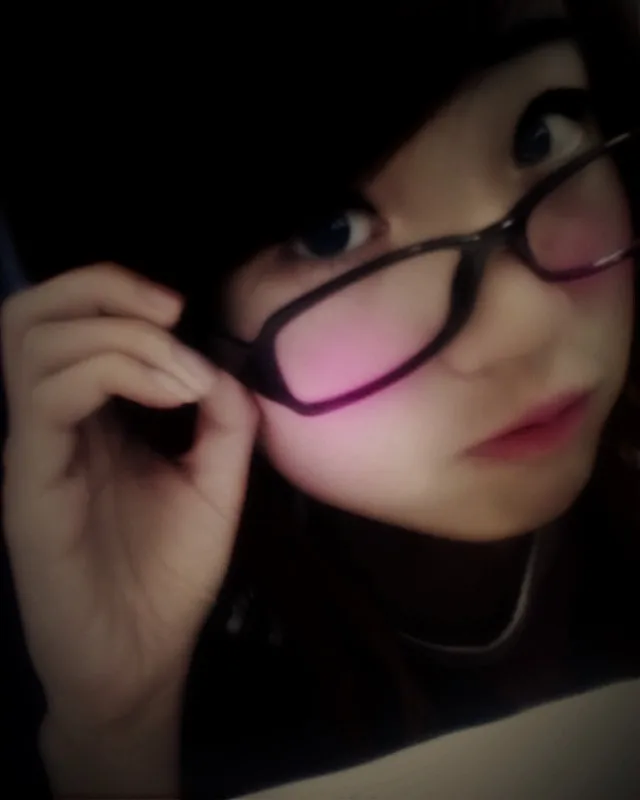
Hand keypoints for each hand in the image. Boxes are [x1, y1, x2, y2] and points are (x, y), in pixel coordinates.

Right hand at [1, 262, 257, 750]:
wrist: (140, 657)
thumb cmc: (169, 573)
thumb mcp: (215, 483)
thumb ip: (224, 419)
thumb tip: (221, 361)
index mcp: (92, 416)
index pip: (71, 318)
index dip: (121, 289)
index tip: (186, 312)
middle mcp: (53, 420)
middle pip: (34, 312)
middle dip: (105, 287)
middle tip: (171, 312)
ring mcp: (35, 448)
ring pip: (33, 341)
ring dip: (121, 335)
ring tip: (179, 370)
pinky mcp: (31, 483)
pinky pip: (45, 398)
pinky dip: (112, 372)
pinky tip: (170, 394)